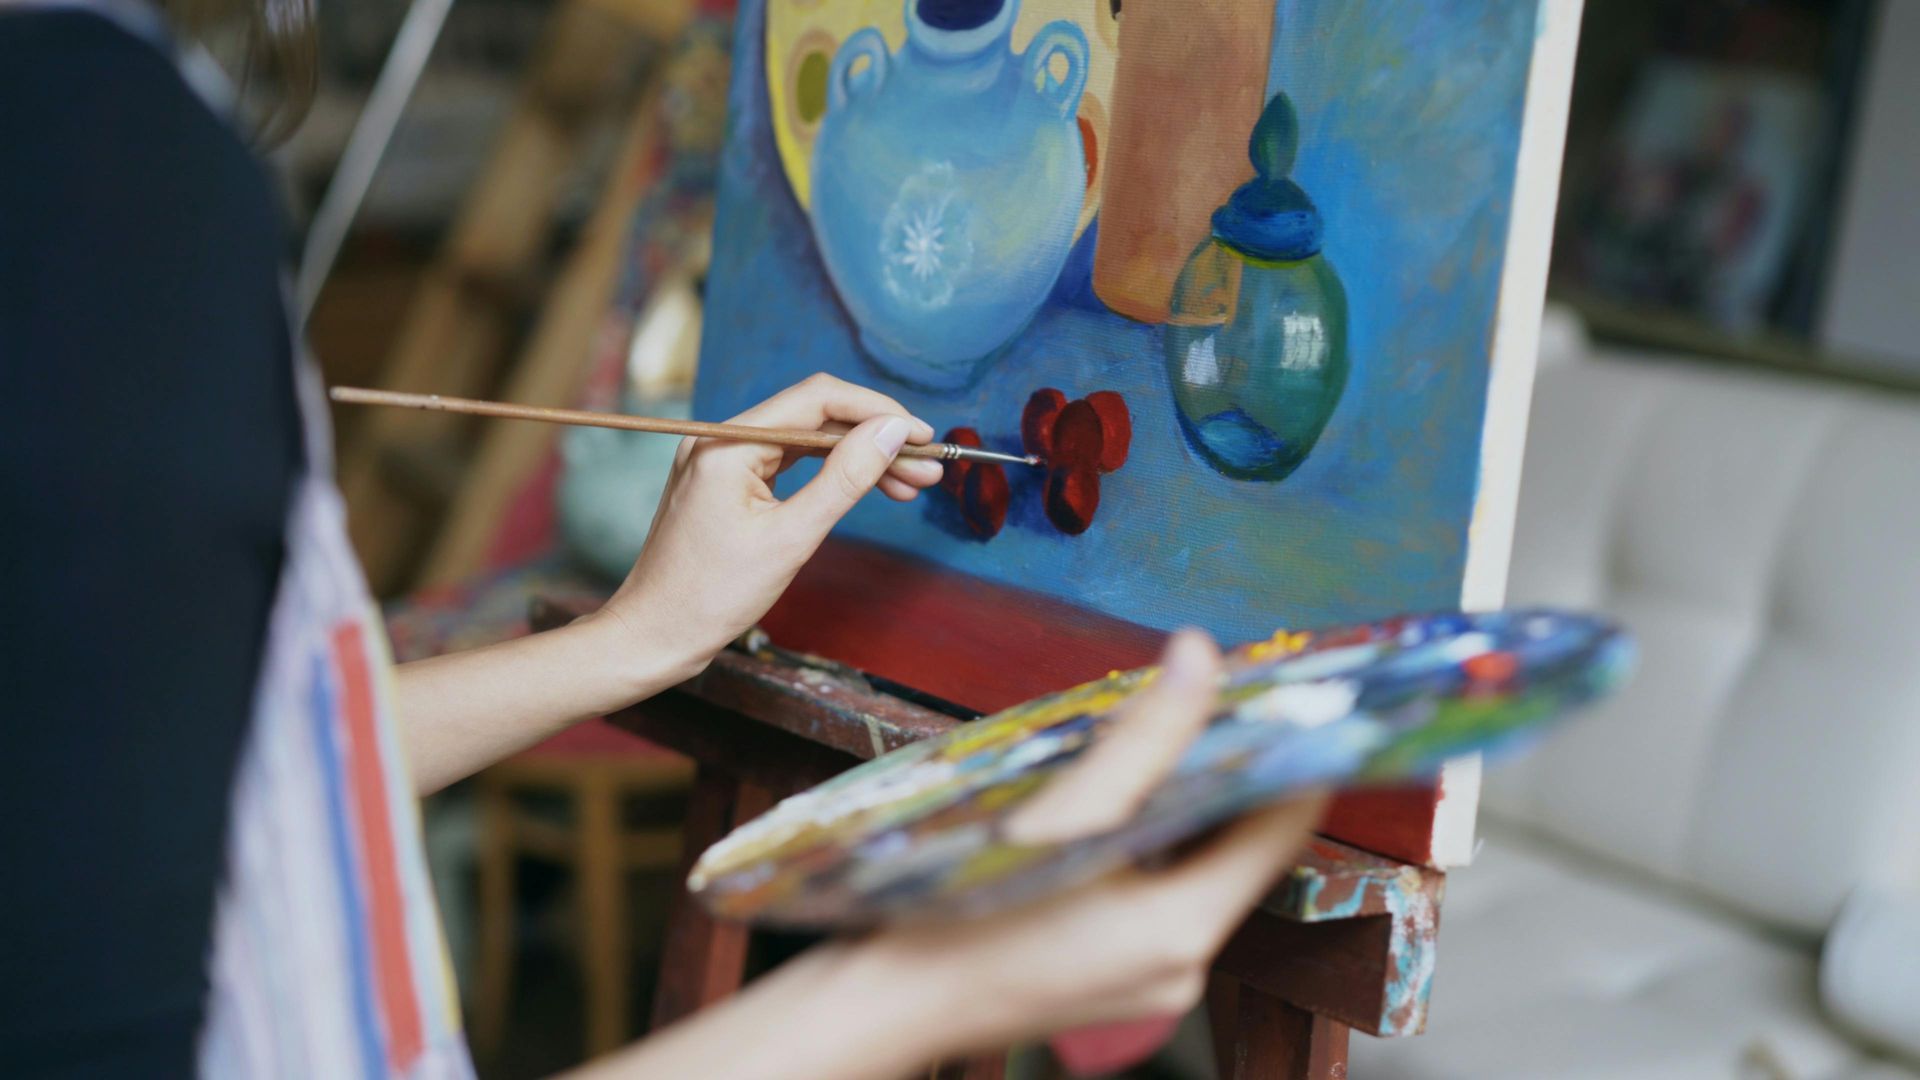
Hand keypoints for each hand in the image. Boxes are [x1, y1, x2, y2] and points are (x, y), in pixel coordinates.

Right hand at [562, 631, 1325, 1079]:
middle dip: (1237, 771)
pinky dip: (1157, 842)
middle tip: (1226, 694)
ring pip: (1201, 869)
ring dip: (1192, 803)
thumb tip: (1201, 655)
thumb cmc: (960, 919)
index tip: (1292, 692)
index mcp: (1183, 929)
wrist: (886, 1006)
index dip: (1294, 755)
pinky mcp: (1120, 977)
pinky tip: (1120, 797)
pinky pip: (1163, 894)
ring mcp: (1154, 979)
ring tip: (1174, 731)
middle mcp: (1186, 964)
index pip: (1280, 828)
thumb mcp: (1059, 819)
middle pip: (1243, 849)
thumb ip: (1141, 738)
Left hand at [590, 374, 942, 686]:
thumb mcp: (791, 538)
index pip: (818, 398)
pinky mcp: (724, 483)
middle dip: (874, 439)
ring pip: (805, 440)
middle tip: (925, 470)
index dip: (877, 412)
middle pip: (815, 416)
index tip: (923, 437)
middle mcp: (721, 438)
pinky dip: (827, 474)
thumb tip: (894, 432)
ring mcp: (720, 459)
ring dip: (857, 458)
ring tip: (908, 485)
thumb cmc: (711, 596)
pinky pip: (786, 462)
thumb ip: (846, 479)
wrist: (653, 636)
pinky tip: (864, 488)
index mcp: (729, 442)